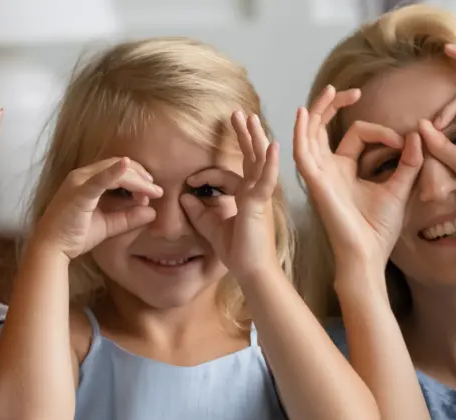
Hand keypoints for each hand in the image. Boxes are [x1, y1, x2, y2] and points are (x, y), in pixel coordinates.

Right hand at [32, 158, 162, 260]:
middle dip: (141, 176)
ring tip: (151, 191)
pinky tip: (126, 166)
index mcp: (88, 180)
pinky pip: (99, 179)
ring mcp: (79, 182)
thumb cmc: (76, 235)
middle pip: (119, 166)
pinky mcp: (79, 192)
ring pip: (115, 172)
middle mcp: (82, 176)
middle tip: (157, 190)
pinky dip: (114, 172)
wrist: (52, 248)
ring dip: (137, 179)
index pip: (118, 170)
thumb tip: (152, 213)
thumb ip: (129, 218)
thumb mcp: (109, 225)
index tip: (153, 192)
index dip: (138, 178)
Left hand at [181, 112, 281, 279]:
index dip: (205, 175)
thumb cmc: (237, 251)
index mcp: (245, 196)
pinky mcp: (260, 203)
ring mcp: (260, 196)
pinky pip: (266, 179)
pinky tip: (272, 146)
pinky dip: (269, 163)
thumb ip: (198, 211)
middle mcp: (255, 192)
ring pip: (258, 161)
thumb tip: (183, 196)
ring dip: (254, 138)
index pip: (226, 175)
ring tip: (250, 118)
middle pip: (250, 157)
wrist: (251, 270)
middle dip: (244, 135)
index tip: (188, 181)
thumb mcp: (210, 227)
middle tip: (238, 114)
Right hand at [294, 86, 422, 267]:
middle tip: (352, 91)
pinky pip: (302, 152)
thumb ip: (409, 163)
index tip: (404, 143)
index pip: (356, 135)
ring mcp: (318, 175)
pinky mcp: (314, 183)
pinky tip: (304, 113)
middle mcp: (328, 168)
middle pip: (324, 126)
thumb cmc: (378, 229)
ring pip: (310, 133)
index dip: (381, 132)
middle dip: (334, 105)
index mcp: (344, 169)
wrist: (367, 255)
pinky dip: (300, 132)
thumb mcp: (400, 188)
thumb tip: (417, 136)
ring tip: (329, 90)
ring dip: (317, 110)